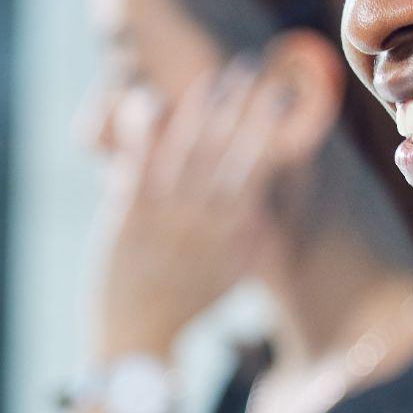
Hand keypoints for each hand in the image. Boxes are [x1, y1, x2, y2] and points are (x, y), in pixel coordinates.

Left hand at [90, 60, 282, 360]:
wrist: (138, 342)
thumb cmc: (186, 302)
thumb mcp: (231, 269)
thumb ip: (250, 233)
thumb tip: (270, 200)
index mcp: (237, 236)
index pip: (261, 172)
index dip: (272, 131)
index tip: (284, 96)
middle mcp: (208, 226)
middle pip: (231, 154)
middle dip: (245, 110)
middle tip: (255, 69)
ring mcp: (168, 222)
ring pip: (190, 154)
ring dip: (203, 111)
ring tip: (216, 78)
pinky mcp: (129, 220)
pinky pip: (140, 166)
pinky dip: (147, 132)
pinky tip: (154, 100)